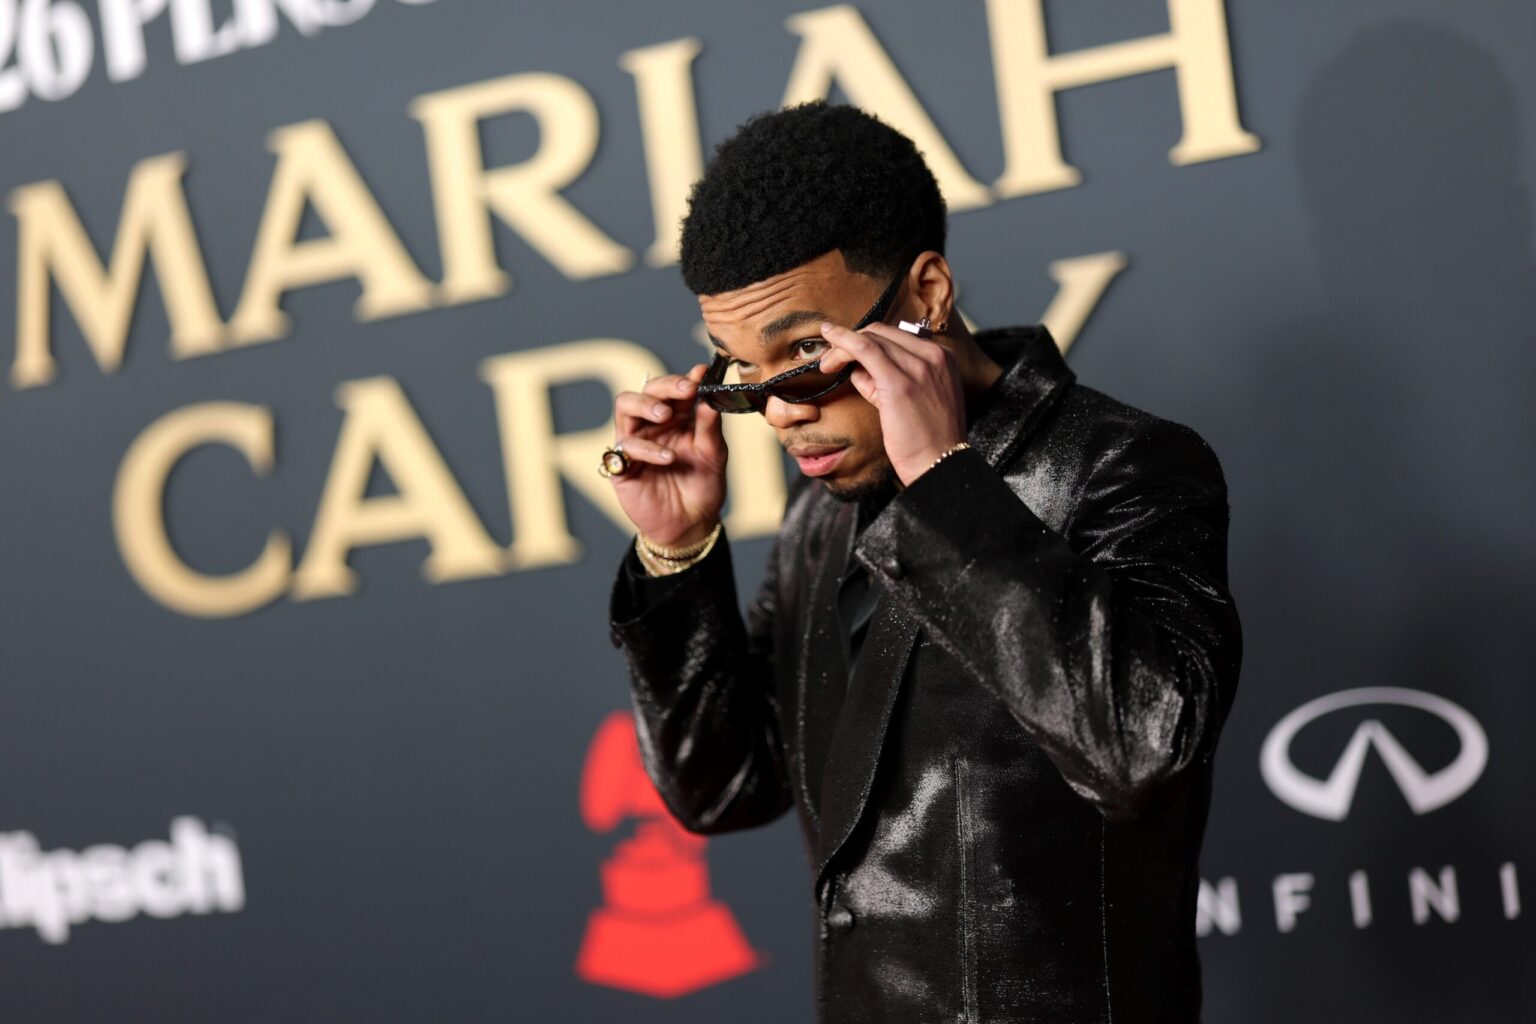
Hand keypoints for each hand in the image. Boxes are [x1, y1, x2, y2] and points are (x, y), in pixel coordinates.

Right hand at [608, 363, 726, 546]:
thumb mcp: (715, 456)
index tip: (701, 374)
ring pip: (626, 407)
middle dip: (666, 386)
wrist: (691, 523)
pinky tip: (667, 457)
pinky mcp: (623, 464)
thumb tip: (710, 399)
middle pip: (647, 389)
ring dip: (645, 405)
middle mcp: (654, 424)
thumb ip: (710, 427)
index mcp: (679, 416)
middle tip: (686, 389)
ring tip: (666, 414)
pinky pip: (626, 446)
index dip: (687, 378)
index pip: (676, 388)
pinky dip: (647, 448)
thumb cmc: (703, 486)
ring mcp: (636, 441)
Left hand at [817, 322, 965, 484]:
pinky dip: (843, 341)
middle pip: (882, 333)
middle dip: (851, 341)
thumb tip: (856, 367)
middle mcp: (934, 355)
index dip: (867, 341)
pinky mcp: (899, 382)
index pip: (896, 336)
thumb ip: (887, 379)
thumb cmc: (926, 439)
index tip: (848, 353)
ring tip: (827, 364)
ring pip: (871, 338)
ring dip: (842, 346)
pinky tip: (829, 339)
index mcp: (942, 357)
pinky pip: (865, 348)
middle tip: (831, 360)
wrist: (939, 464)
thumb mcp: (914, 399)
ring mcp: (919, 366)